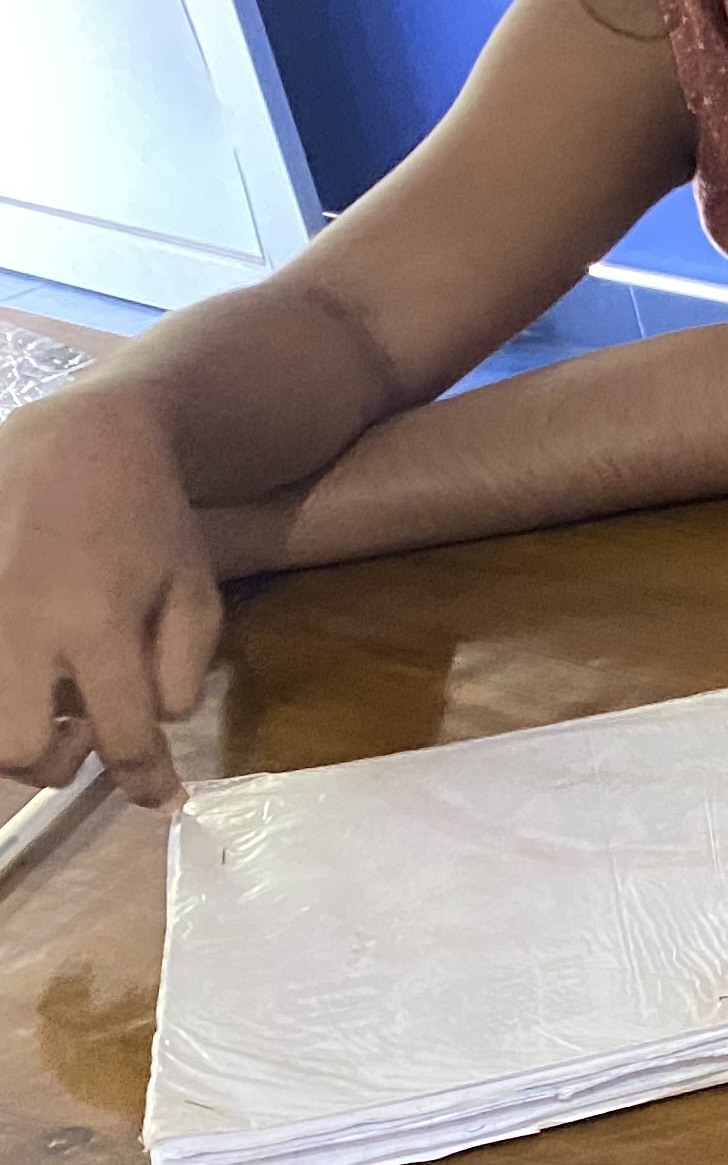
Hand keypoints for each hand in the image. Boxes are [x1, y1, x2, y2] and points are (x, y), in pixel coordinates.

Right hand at [0, 394, 226, 805]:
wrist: (77, 442)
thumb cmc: (148, 517)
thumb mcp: (195, 588)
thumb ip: (183, 666)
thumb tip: (159, 729)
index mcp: (96, 623)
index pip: (122, 735)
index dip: (145, 780)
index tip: (158, 797)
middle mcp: (21, 625)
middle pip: (16, 749)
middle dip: (54, 762)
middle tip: (81, 735)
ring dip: (14, 730)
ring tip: (48, 699)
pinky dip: (0, 686)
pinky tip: (25, 667)